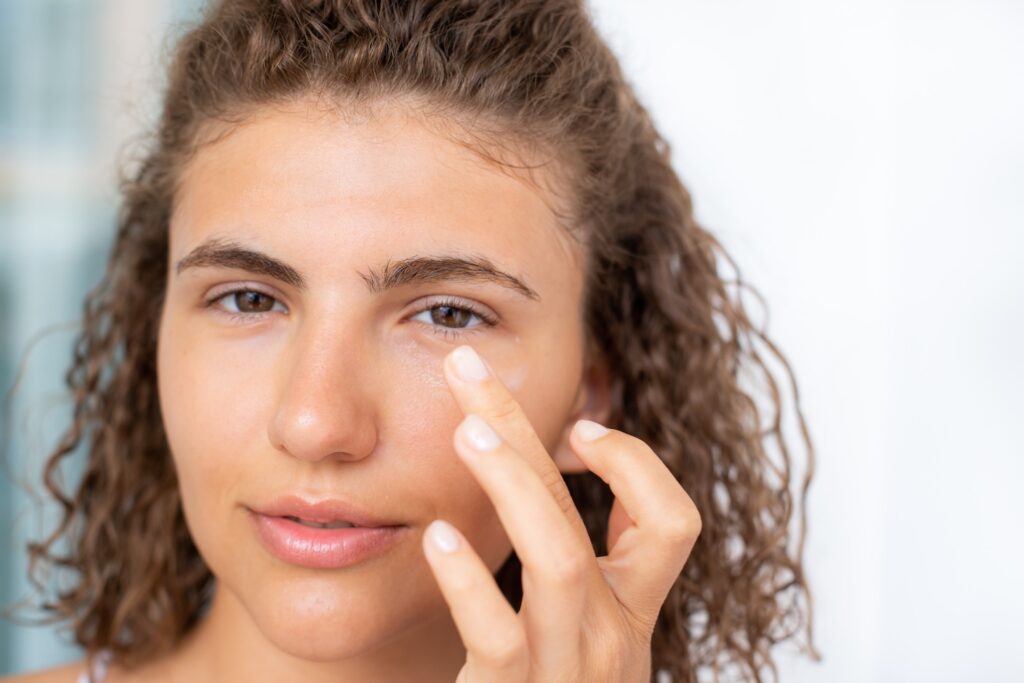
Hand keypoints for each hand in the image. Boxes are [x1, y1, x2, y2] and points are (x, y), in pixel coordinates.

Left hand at [421, 345, 702, 681]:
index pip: (672, 522)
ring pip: (559, 560)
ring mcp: (568, 675)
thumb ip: (580, 554)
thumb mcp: (581, 628)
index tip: (578, 427)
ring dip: (514, 486)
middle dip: (532, 431)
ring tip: (468, 432)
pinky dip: (468, 580)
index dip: (633, 464)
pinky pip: (498, 636)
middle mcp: (614, 639)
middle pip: (602, 514)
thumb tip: (564, 455)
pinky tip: (435, 537)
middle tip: (471, 372)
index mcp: (631, 612)